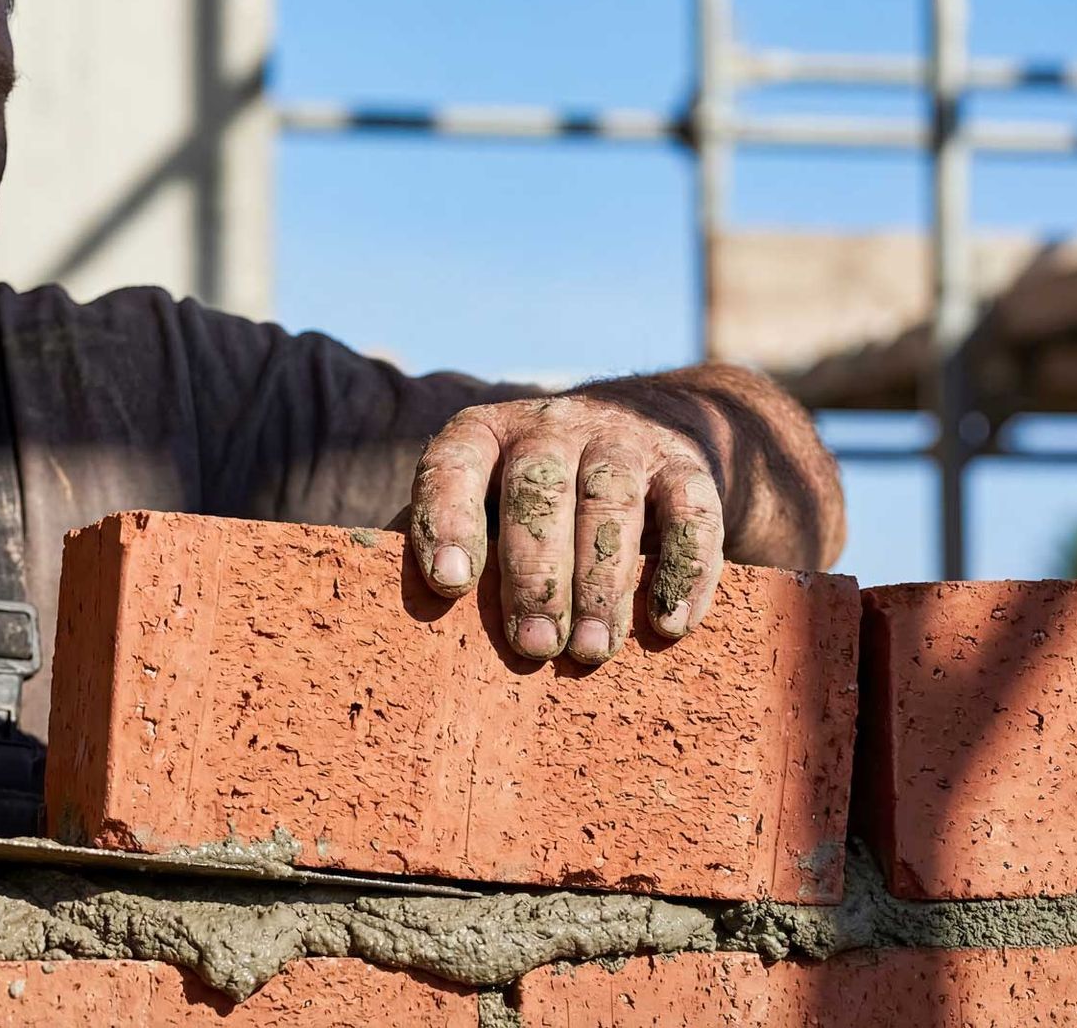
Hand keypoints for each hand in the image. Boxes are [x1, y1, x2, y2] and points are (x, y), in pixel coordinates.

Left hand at [409, 395, 725, 663]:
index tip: (449, 582)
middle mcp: (549, 426)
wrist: (644, 426)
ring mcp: (621, 439)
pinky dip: (682, 569)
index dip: (447, 519)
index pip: (452, 464)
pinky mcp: (685, 464)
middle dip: (535, 573)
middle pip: (537, 490)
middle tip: (532, 647)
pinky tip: (667, 624)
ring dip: (602, 583)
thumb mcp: (478, 498)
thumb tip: (385, 607)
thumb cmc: (526, 495)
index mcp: (482, 435)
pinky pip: (691, 512)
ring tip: (591, 651)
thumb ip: (438, 538)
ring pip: (611, 501)